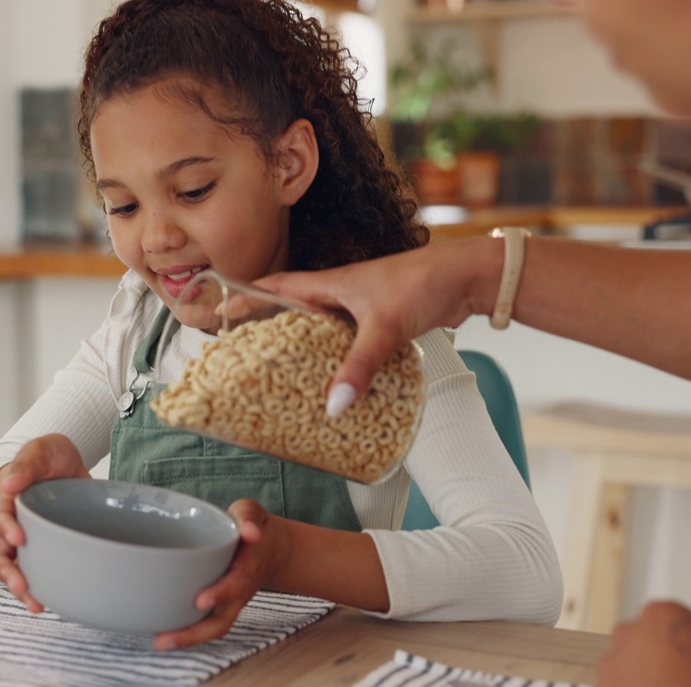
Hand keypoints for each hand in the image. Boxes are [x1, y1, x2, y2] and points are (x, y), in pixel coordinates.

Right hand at [0, 434, 89, 612]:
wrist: (64, 467)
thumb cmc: (48, 459)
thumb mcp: (40, 451)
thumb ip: (27, 462)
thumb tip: (10, 483)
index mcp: (9, 500)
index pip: (1, 517)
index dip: (6, 529)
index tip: (18, 538)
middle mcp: (12, 526)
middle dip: (7, 572)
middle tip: (20, 585)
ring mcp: (25, 543)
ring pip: (11, 570)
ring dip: (19, 588)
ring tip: (35, 604)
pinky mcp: (42, 552)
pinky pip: (34, 574)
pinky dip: (38, 590)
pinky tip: (49, 602)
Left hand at [153, 499, 288, 650]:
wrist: (269, 548)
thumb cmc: (250, 528)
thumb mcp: (251, 513)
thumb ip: (249, 517)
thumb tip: (251, 532)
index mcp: (248, 567)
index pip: (236, 583)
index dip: (221, 593)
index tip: (200, 601)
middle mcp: (238, 591)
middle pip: (221, 620)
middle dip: (195, 633)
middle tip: (165, 639)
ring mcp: (229, 602)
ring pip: (213, 628)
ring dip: (188, 639)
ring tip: (159, 643)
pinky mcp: (218, 606)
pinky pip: (206, 624)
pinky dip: (187, 633)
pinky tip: (162, 634)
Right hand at [255, 239, 493, 411]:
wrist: (470, 277)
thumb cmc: (425, 284)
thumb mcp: (385, 327)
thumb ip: (358, 367)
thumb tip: (332, 405)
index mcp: (331, 284)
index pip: (276, 285)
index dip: (247, 296)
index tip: (220, 311)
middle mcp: (342, 294)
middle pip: (294, 308)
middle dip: (268, 326)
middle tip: (246, 351)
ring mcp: (363, 307)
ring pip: (322, 327)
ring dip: (304, 345)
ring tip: (284, 372)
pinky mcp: (384, 321)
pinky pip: (349, 341)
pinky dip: (337, 358)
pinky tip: (338, 380)